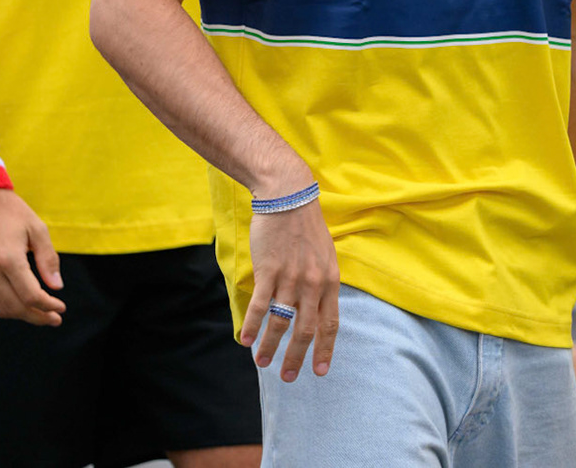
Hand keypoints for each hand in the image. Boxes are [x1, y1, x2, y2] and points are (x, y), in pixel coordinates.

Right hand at [0, 188, 64, 325]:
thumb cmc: (12, 212)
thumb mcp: (37, 229)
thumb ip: (48, 259)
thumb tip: (57, 286)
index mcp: (9, 259)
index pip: (30, 296)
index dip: (48, 306)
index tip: (61, 307)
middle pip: (15, 307)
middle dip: (38, 316)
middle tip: (54, 318)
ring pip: (0, 307)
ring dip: (22, 316)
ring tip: (41, 315)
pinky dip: (5, 308)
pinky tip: (20, 306)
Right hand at [240, 190, 339, 382]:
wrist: (289, 197)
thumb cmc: (306, 226)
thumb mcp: (325, 255)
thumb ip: (322, 282)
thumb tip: (318, 307)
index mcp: (330, 280)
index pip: (330, 323)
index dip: (325, 349)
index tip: (320, 371)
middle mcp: (313, 283)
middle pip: (306, 330)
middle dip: (297, 358)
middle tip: (289, 378)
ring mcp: (291, 278)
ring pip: (281, 323)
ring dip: (270, 346)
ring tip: (262, 362)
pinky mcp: (269, 271)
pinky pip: (260, 306)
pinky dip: (252, 325)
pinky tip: (245, 339)